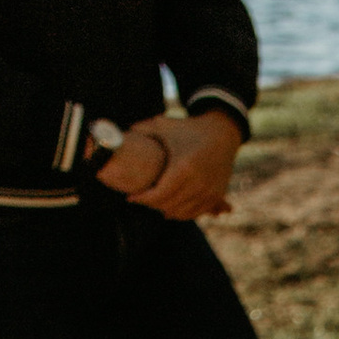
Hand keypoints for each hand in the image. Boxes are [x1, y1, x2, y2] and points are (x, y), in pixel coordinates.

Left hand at [106, 110, 240, 219]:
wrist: (223, 133)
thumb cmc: (190, 129)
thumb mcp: (164, 125)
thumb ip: (140, 130)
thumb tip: (116, 135)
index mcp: (184, 168)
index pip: (158, 195)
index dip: (142, 199)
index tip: (130, 197)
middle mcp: (198, 183)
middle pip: (167, 206)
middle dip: (151, 204)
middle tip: (140, 198)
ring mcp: (209, 192)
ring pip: (180, 213)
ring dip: (164, 210)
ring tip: (154, 202)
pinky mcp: (216, 196)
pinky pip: (194, 213)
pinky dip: (180, 213)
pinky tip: (170, 207)